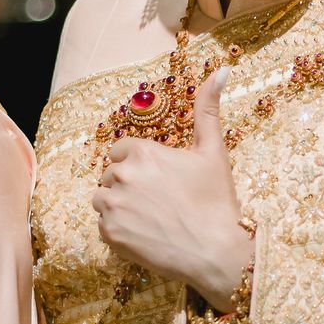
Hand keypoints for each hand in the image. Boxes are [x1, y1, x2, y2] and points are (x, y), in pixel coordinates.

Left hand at [94, 74, 254, 309]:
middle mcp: (121, 175)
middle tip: (159, 201)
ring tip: (150, 217)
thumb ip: (208, 109)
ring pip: (103, 199)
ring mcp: (112, 206)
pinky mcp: (109, 234)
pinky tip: (145, 234)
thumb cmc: (217, 201)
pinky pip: (103, 226)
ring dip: (119, 206)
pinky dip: (119, 231)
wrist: (216, 252)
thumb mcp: (213, 151)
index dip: (139, 164)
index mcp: (142, 151)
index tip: (159, 179)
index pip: (122, 151)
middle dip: (128, 184)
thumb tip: (220, 70)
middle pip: (110, 174)